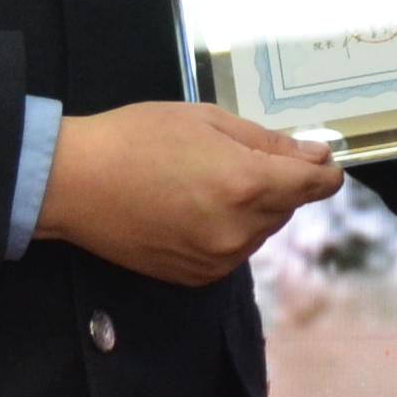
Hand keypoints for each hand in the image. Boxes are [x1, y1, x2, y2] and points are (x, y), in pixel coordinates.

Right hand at [38, 102, 343, 282]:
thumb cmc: (137, 138)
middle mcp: (240, 230)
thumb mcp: (207, 120)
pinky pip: (232, 250)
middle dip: (275, 183)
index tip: (317, 161)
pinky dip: (226, 230)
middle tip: (231, 158)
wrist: (75, 183)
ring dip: (250, 208)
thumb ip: (268, 141)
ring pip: (260, 230)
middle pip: (286, 207)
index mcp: (247, 185)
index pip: (314, 185)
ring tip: (203, 183)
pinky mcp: (197, 276)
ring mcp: (218, 259)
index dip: (322, 170)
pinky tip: (191, 209)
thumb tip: (315, 156)